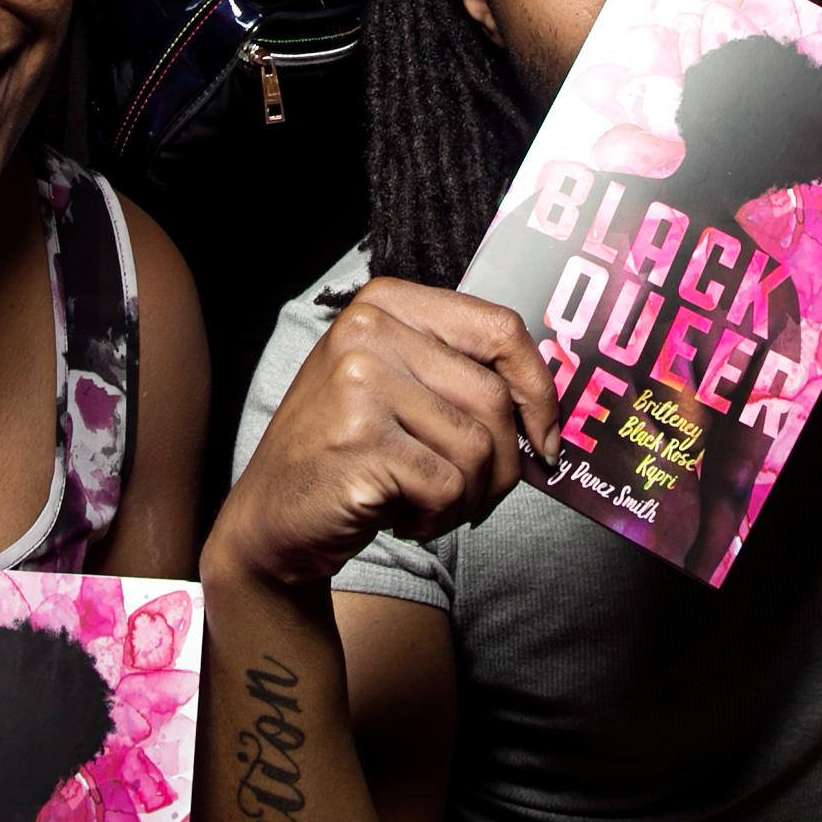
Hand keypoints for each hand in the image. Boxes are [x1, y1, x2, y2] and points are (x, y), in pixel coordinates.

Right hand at [207, 276, 561, 590]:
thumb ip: (456, 373)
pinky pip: (448, 484)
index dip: (538, 388)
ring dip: (470, 496)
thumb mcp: (395, 388)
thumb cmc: (347, 454)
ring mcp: (359, 382)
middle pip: (494, 396)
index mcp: (386, 303)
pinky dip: (439, 515)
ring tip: (432, 505)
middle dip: (504, 464)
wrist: (272, 518)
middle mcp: (368, 330)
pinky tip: (406, 517)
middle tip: (479, 496)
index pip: (500, 327)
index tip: (544, 436)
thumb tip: (548, 405)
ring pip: (477, 446)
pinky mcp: (359, 440)